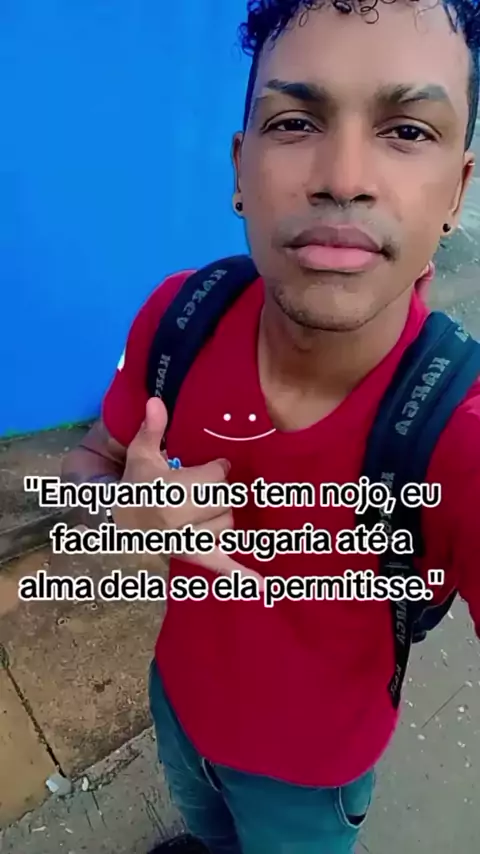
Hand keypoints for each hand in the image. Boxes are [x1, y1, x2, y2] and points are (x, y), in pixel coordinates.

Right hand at [114, 398, 262, 585]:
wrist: (120, 521)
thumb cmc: (136, 482)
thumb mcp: (141, 453)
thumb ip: (152, 429)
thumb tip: (156, 401)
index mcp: (169, 495)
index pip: (215, 478)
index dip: (216, 470)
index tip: (211, 468)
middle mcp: (180, 523)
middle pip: (226, 501)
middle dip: (218, 492)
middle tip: (202, 490)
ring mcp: (189, 543)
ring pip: (229, 525)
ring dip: (221, 515)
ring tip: (200, 510)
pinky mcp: (196, 558)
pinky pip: (221, 567)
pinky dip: (241, 577)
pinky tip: (264, 587)